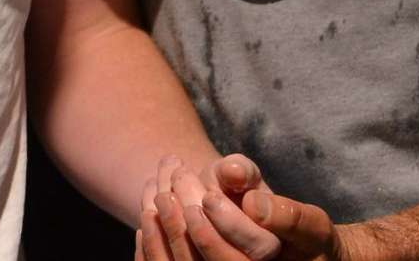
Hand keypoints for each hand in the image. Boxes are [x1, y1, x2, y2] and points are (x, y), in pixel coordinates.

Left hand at [138, 153, 281, 260]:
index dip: (231, 224)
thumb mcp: (242, 174)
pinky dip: (153, 247)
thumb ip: (243, 171)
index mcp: (269, 246)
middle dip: (195, 227)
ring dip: (170, 232)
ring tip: (161, 197)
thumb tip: (233, 172)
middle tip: (175, 191)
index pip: (258, 247)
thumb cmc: (229, 188)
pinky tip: (149, 216)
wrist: (207, 202)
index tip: (209, 198)